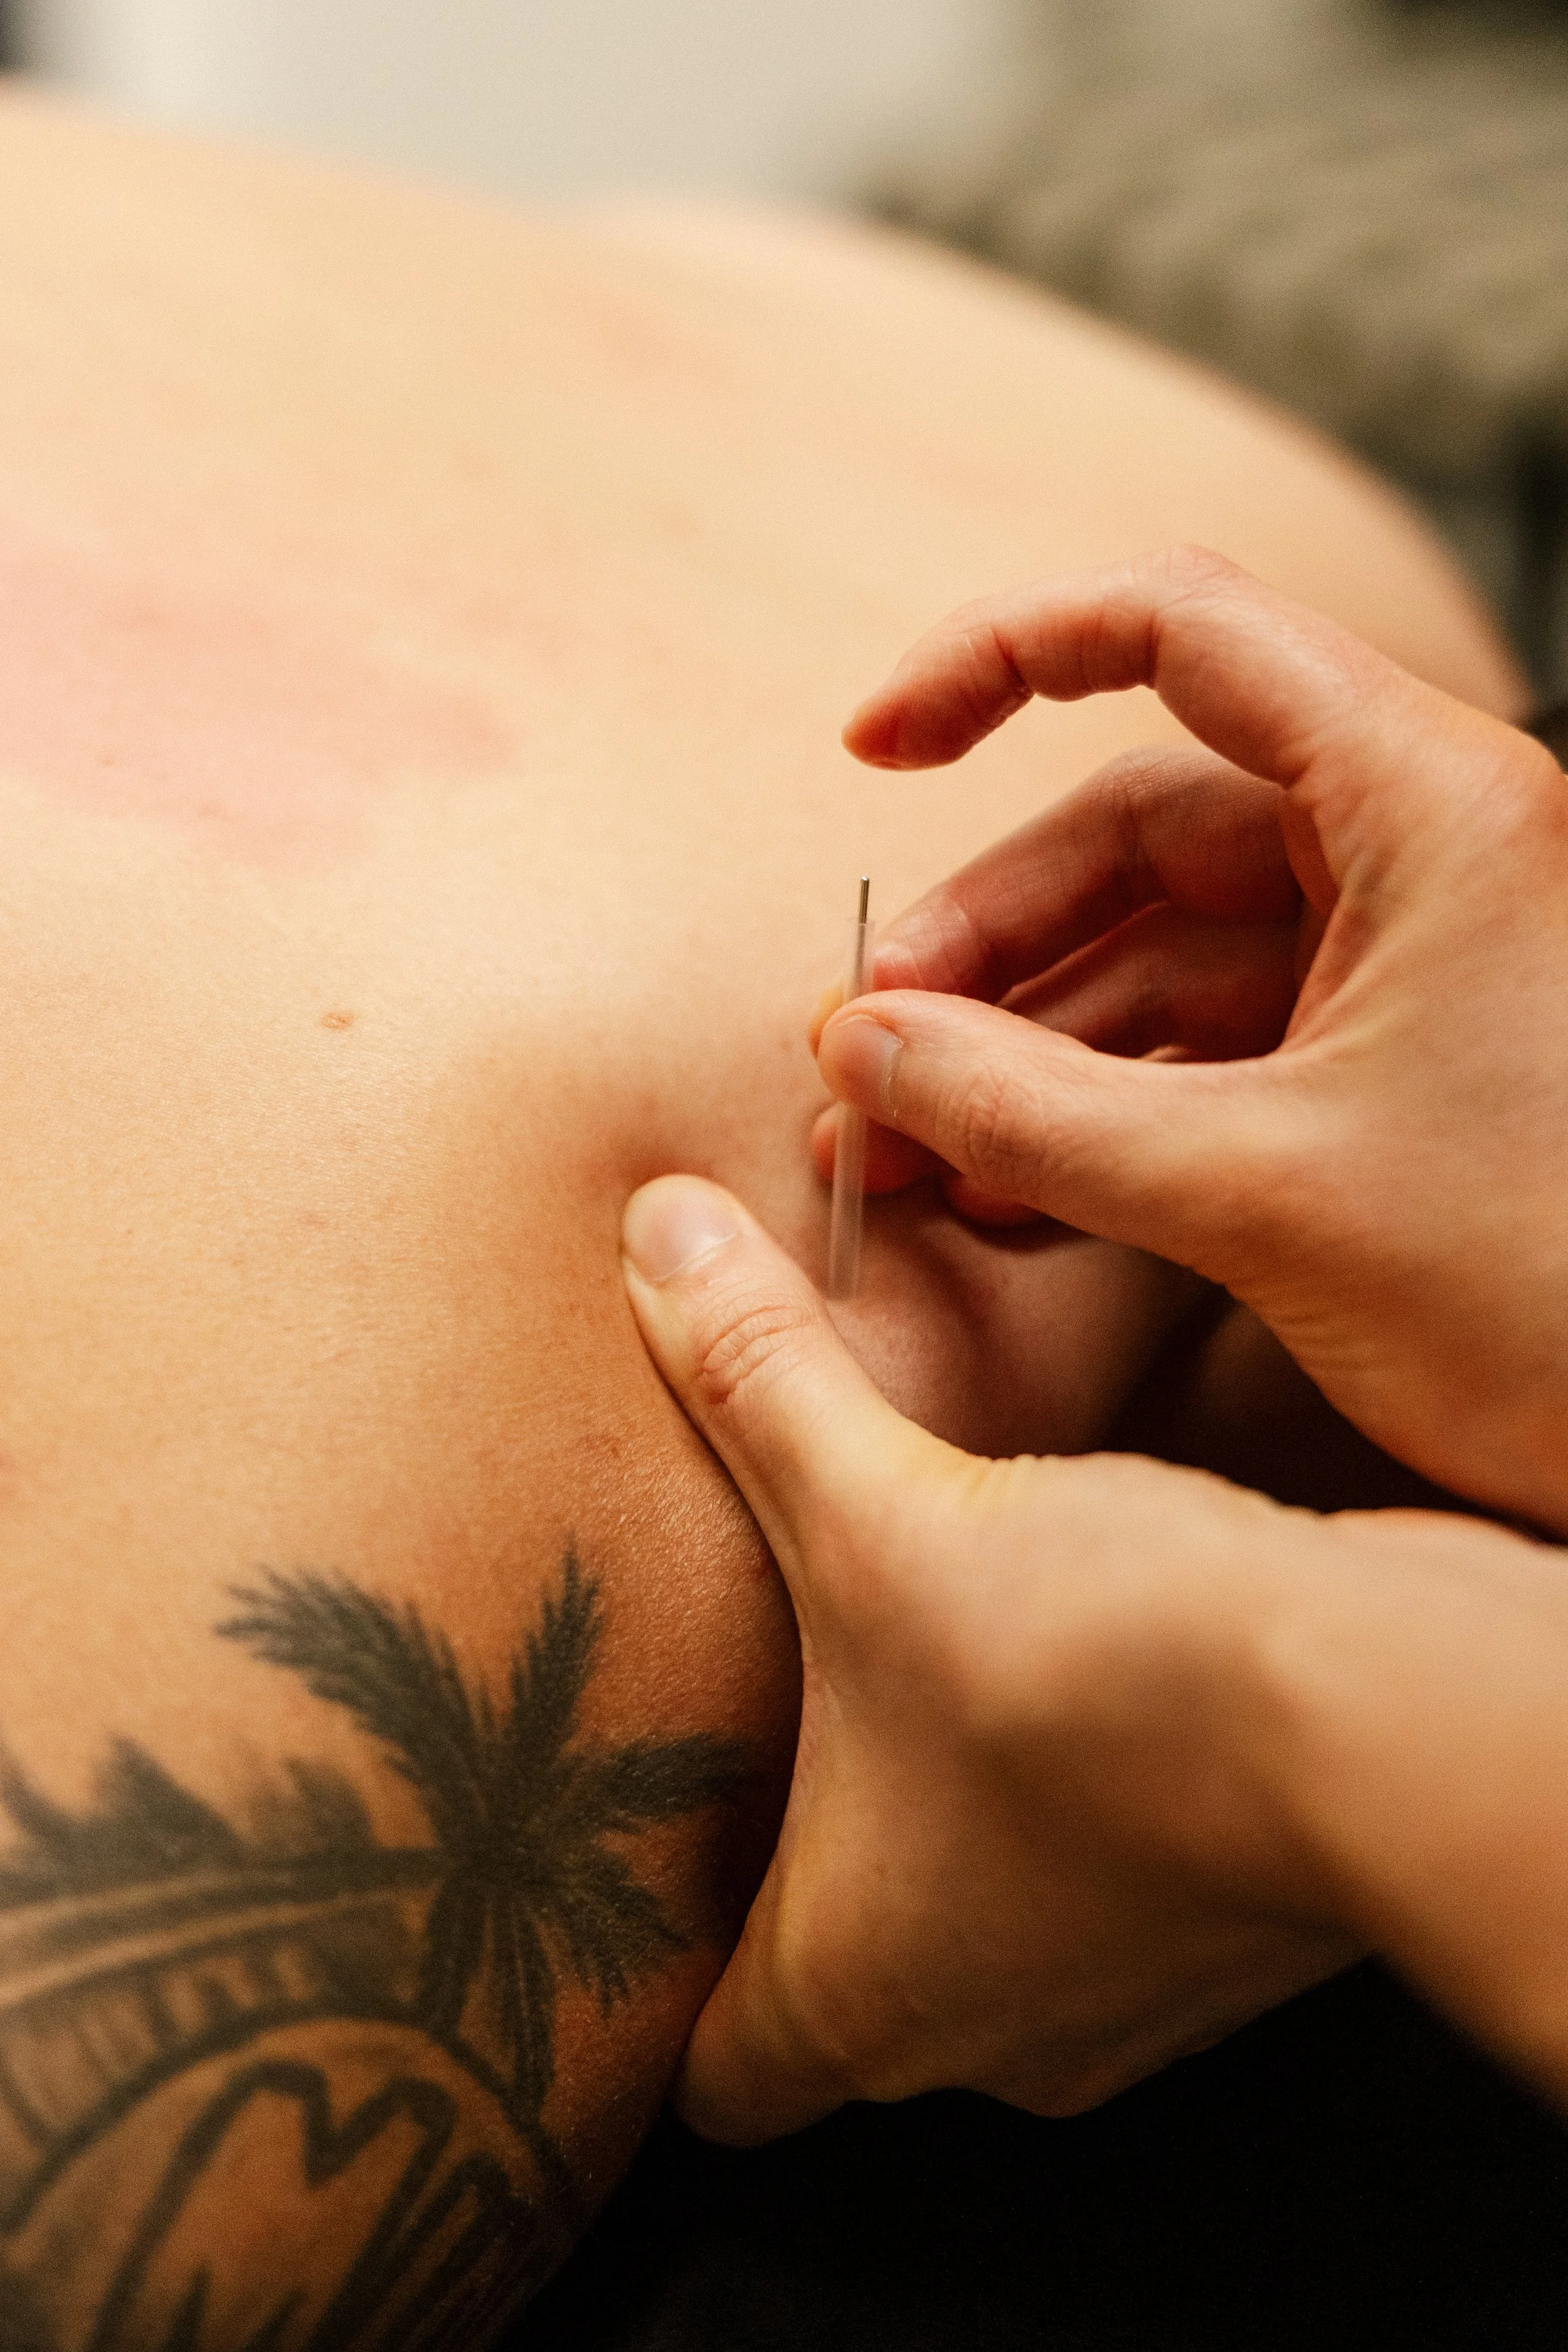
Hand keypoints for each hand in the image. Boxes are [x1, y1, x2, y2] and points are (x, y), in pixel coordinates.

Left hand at [620, 1173, 1356, 2141]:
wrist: (1376, 1704)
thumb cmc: (1098, 1666)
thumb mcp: (879, 1509)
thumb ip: (757, 1381)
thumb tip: (651, 1236)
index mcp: (859, 1997)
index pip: (717, 2083)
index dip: (660, 1997)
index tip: (652, 1891)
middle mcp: (987, 2037)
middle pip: (847, 1994)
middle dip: (804, 1864)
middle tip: (762, 1734)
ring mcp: (1119, 1999)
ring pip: (984, 1930)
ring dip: (946, 1813)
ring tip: (911, 1667)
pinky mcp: (1220, 1923)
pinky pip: (1096, 1878)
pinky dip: (1064, 1791)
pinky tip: (1057, 1661)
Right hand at [813, 547, 1567, 1529]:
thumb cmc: (1554, 1303)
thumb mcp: (1260, 1195)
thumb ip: (1037, 1114)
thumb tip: (863, 1050)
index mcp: (1431, 804)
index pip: (1179, 629)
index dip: (999, 660)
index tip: (872, 747)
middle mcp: (1427, 852)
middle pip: (1145, 826)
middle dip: (987, 943)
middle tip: (860, 1054)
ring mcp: (1414, 963)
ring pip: (1168, 952)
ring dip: (1022, 1048)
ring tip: (892, 1150)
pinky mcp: (1402, 1065)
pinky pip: (1217, 1046)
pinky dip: (1102, 1108)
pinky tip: (996, 1190)